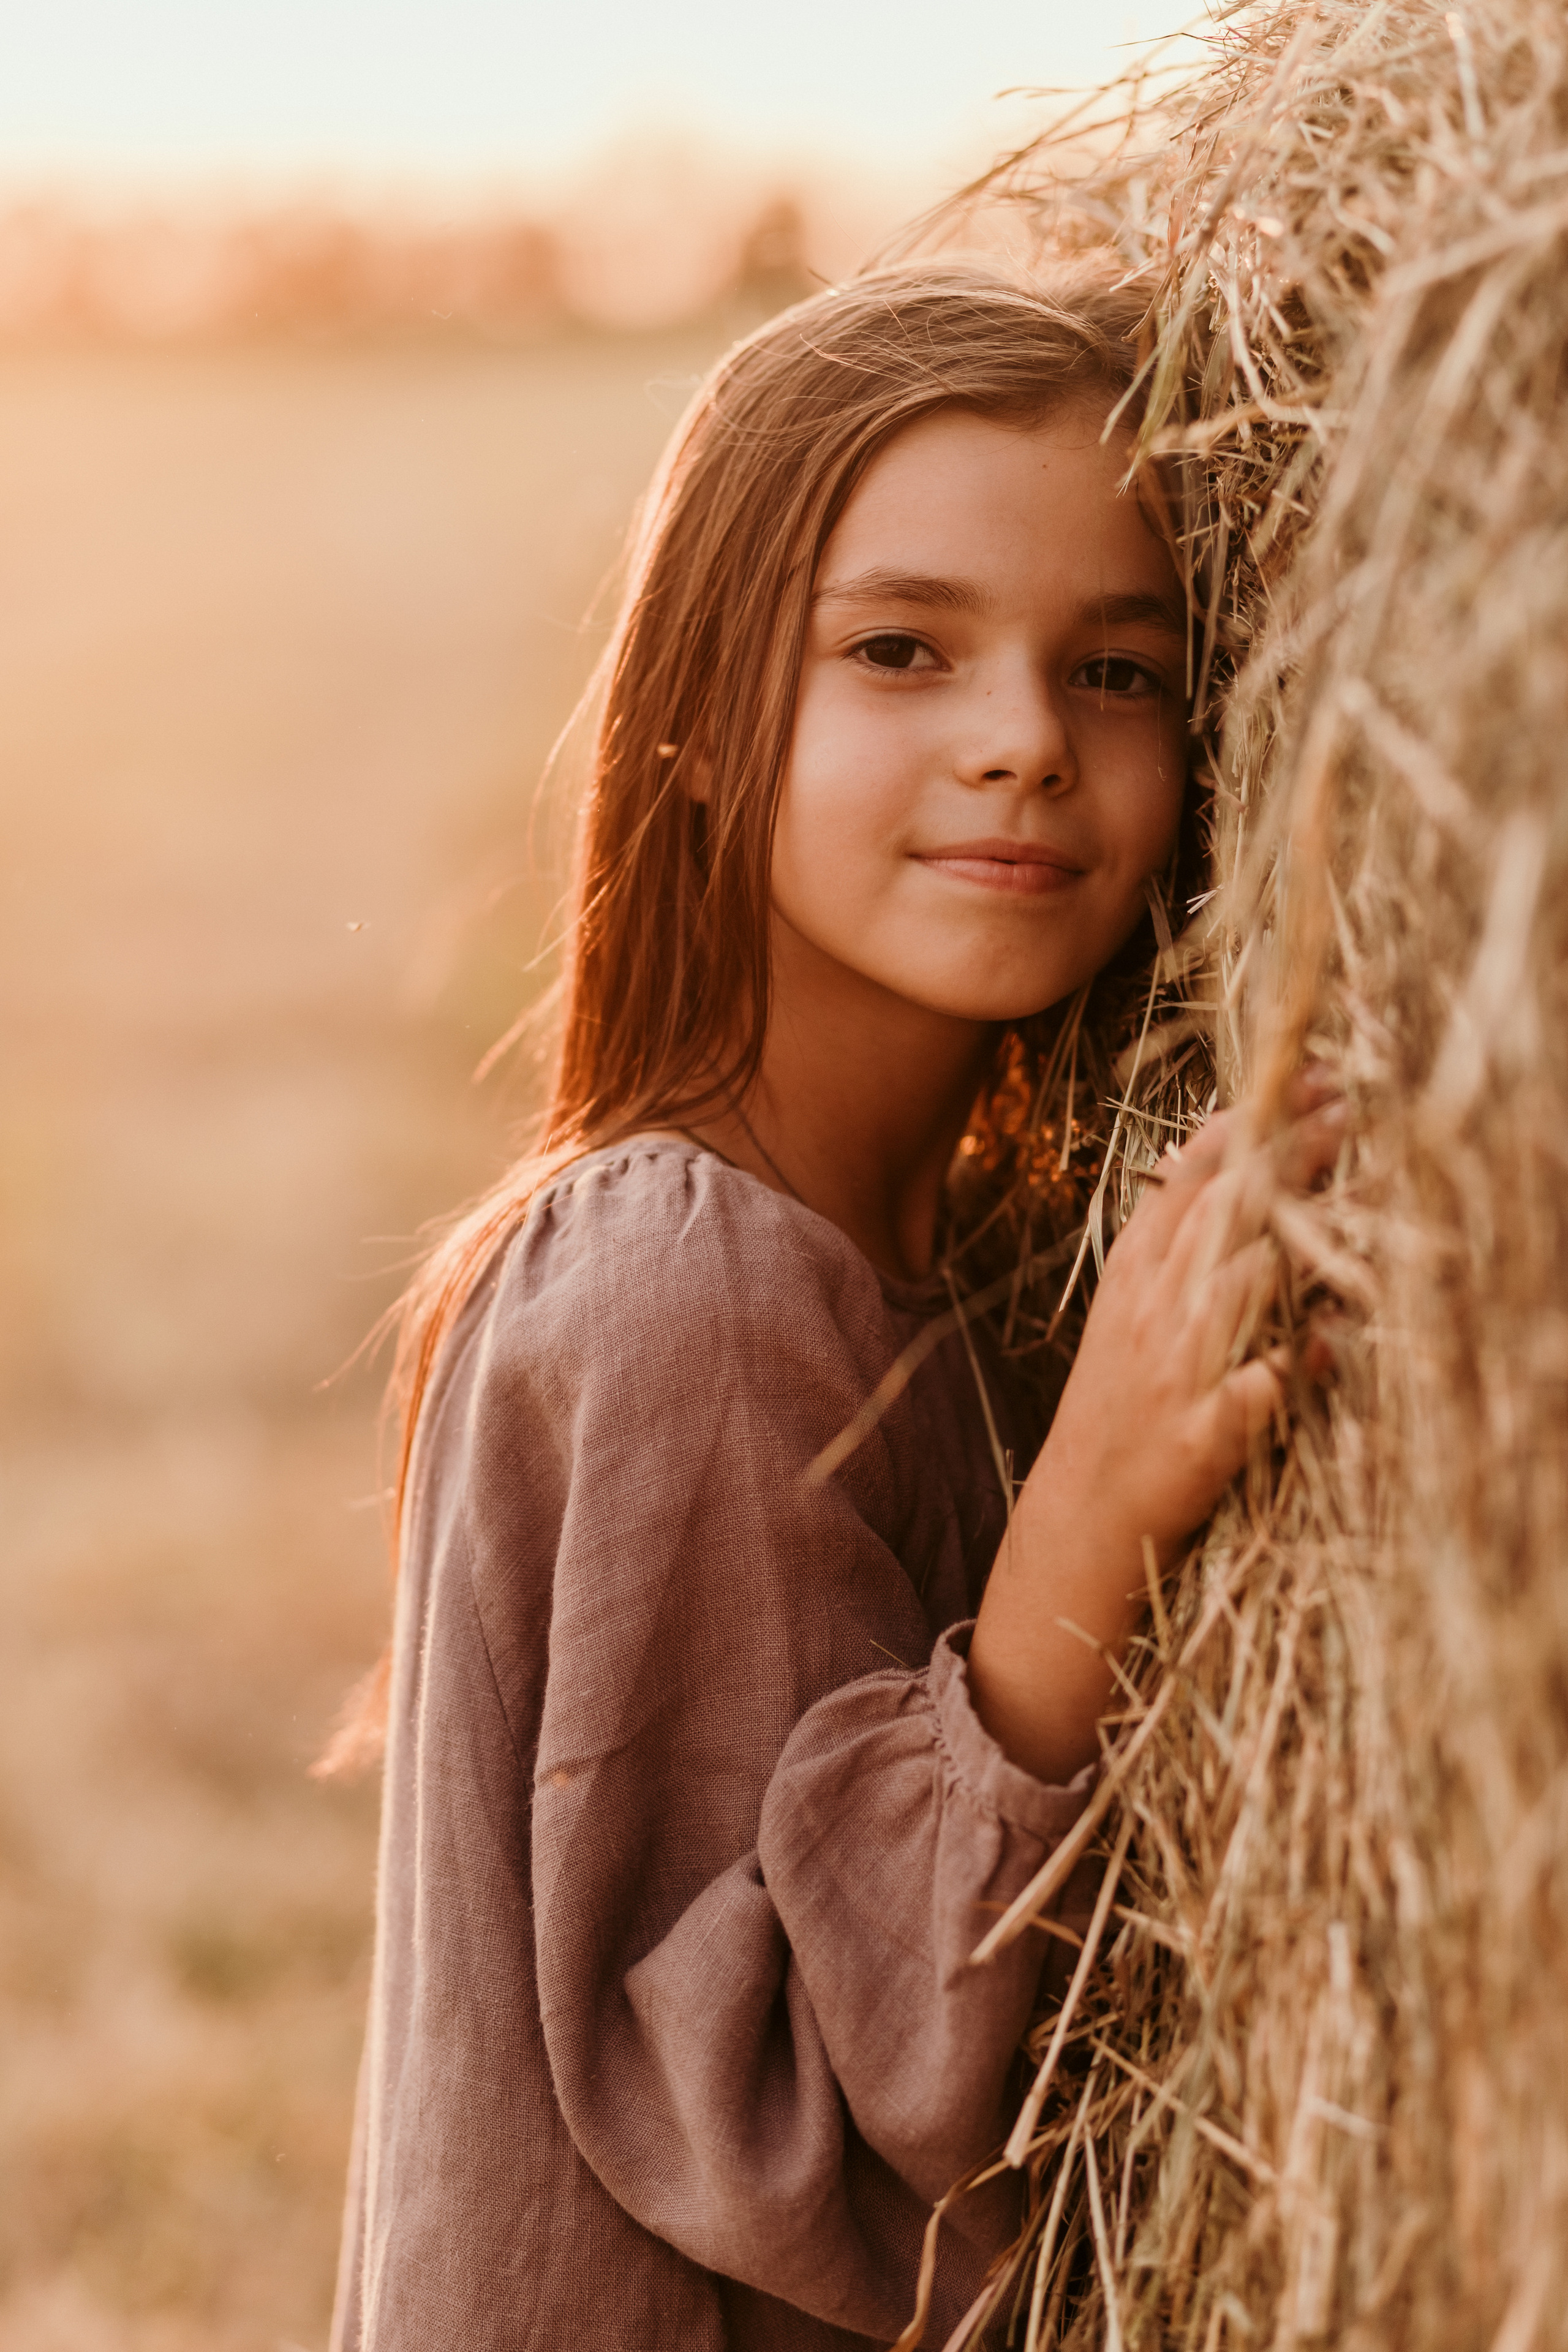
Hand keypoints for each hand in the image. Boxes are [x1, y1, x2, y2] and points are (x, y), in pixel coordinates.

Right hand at [967, 1071, 1344, 1784]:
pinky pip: (1248, 1395)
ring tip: (1349, 1208)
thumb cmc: (1120, 1407)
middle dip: (1286, 1159)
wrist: (1080, 1516)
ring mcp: (1174, 1375)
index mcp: (1137, 1276)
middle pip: (1220, 1217)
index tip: (1301, 1078)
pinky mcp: (1197, 1440)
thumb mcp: (1135, 1311)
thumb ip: (1180, 1242)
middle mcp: (1152, 1314)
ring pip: (1233, 1290)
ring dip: (1290, 1247)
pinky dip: (1286, 1371)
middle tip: (1344, 1109)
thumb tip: (1223, 1162)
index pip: (1190, 1179)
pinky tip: (1324, 1348)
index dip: (1247, 1126)